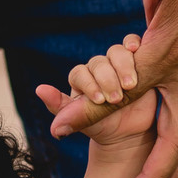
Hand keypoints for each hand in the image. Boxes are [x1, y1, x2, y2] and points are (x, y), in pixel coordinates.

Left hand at [36, 35, 157, 145]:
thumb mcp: (79, 121)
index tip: (98, 101)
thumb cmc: (100, 126)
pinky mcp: (137, 60)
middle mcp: (97, 68)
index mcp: (80, 79)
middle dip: (107, 80)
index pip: (79, 73)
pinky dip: (134, 44)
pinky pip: (132, 44)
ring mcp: (117, 63)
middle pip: (98, 62)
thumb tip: (39, 89)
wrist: (128, 133)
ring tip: (129, 86)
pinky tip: (137, 50)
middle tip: (115, 99)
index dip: (88, 84)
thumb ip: (60, 107)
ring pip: (116, 52)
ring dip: (123, 66)